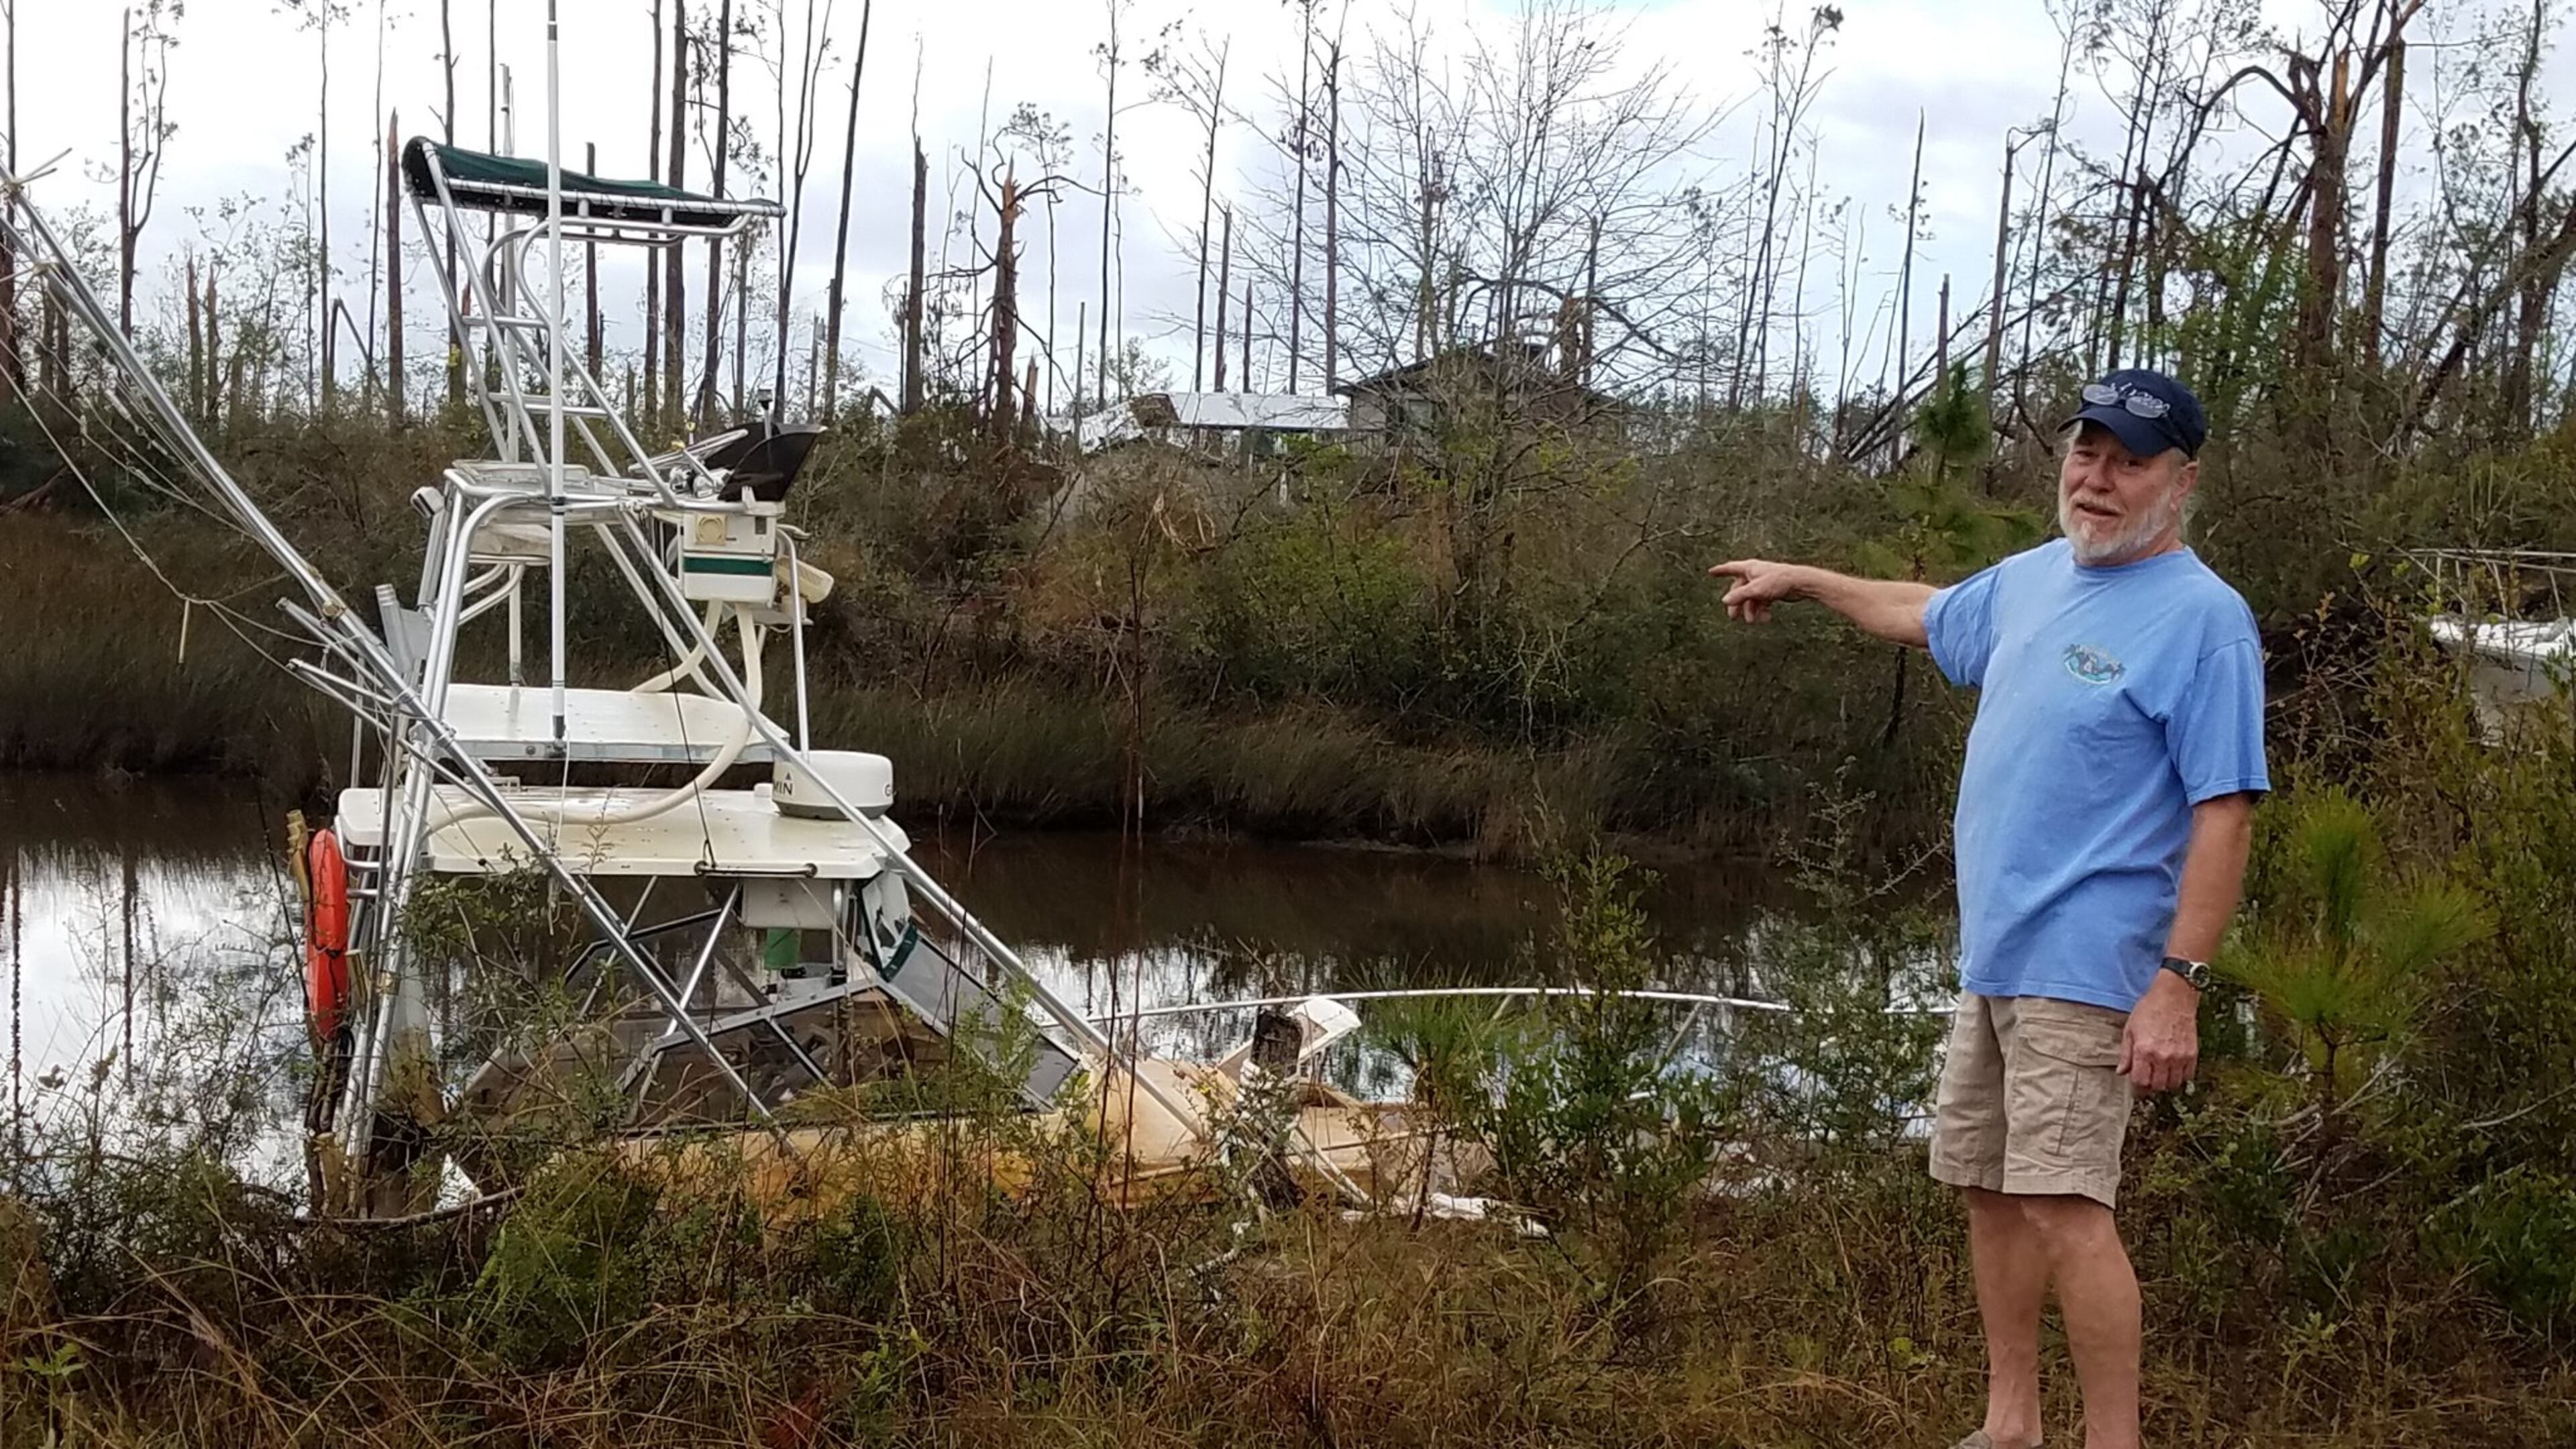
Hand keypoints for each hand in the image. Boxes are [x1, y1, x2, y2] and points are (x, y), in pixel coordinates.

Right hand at [1707, 559, 1807, 622]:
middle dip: (1737, 604)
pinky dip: (1761, 611)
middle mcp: (1755, 574)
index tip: (1711, 572)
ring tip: (1753, 621)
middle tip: (1733, 617)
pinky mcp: (1772, 591)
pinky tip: (1765, 618)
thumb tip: (1725, 601)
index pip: (1730, 568)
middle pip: (1739, 590)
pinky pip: (1761, 603)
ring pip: (1751, 599)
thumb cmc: (1780, 580)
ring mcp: (1763, 583)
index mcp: (1749, 568)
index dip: (1720, 570)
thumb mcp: (1755, 589)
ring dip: (1751, 611)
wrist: (1801, 583)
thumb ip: (1739, 596)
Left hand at [2119, 972, 2199, 1093]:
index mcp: (2144, 1051)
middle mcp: (2162, 1057)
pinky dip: (2180, 1077)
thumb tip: (2122, 1072)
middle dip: (2150, 1085)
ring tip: (2160, 1074)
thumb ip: (2126, 1053)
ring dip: (2165, 1083)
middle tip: (2148, 1079)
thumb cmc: (2150, 1009)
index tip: (2136, 1088)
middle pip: (2157, 1086)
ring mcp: (2179, 1057)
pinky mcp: (2192, 1054)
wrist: (2174, 997)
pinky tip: (2173, 1069)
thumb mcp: (2130, 1029)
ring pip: (2173, 1084)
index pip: (2140, 1081)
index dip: (2136, 1087)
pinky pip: (2188, 1076)